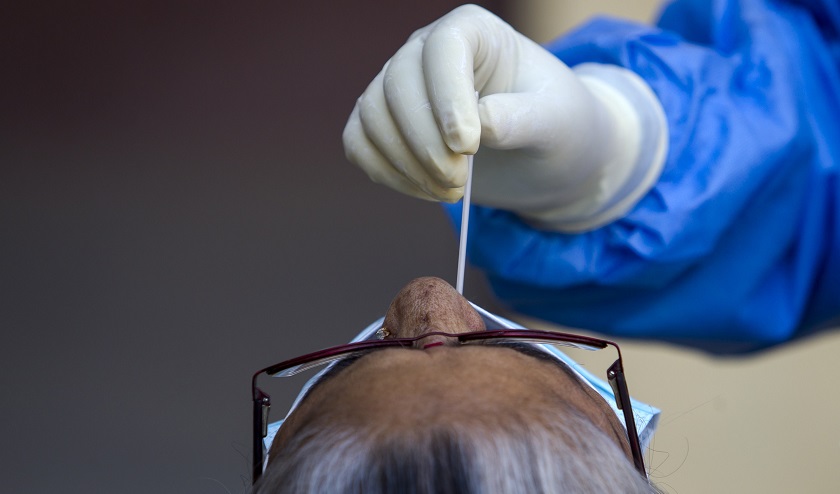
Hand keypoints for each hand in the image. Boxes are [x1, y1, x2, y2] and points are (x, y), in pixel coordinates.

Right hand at [343, 5, 665, 230]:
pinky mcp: (386, 126)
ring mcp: (400, 88)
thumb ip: (521, 119)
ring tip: (450, 191)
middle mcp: (427, 51)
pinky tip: (425, 190)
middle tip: (459, 182)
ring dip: (405, 163)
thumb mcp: (556, 122)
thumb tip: (479, 123)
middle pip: (399, 85)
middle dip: (426, 143)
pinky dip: (385, 173)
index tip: (467, 145)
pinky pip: (359, 143)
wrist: (543, 157)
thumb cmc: (557, 127)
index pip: (443, 49)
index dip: (447, 97)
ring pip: (373, 116)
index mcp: (472, 32)